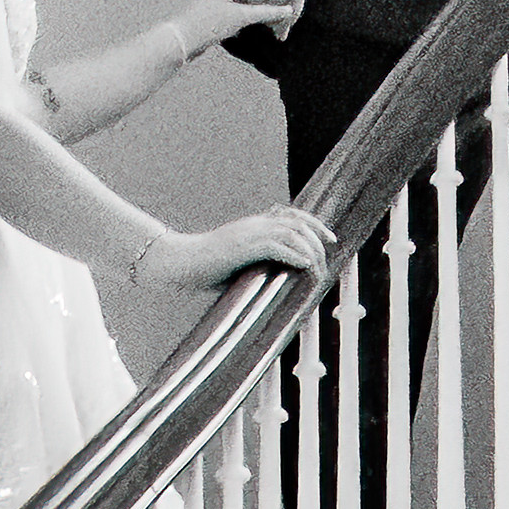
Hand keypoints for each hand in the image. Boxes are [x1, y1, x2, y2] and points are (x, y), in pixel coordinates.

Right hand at [149, 203, 334, 300]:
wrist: (178, 263)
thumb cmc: (202, 271)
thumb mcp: (235, 268)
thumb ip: (255, 271)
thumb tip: (273, 293)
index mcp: (253, 226)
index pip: (292, 215)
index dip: (314, 224)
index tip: (330, 240)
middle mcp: (254, 225)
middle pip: (298, 223)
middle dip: (318, 242)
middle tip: (326, 263)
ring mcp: (248, 234)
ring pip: (292, 233)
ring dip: (310, 252)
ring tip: (316, 271)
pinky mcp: (242, 246)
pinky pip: (277, 245)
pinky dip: (295, 254)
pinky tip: (304, 266)